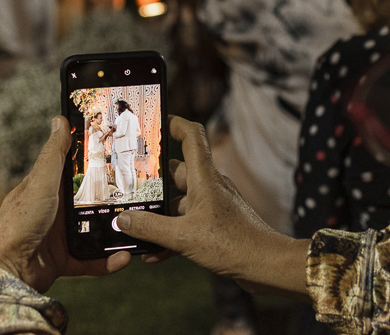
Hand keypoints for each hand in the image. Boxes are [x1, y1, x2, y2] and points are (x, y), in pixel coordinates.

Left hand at [0, 116, 130, 292]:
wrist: (6, 273)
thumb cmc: (17, 224)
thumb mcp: (40, 183)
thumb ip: (54, 155)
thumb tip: (60, 120)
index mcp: (46, 188)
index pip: (72, 170)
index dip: (93, 161)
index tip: (117, 154)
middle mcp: (53, 210)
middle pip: (88, 200)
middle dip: (111, 199)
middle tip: (137, 192)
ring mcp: (59, 236)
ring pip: (94, 230)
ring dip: (114, 231)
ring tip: (135, 227)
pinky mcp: (64, 259)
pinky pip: (91, 260)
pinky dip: (107, 261)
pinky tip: (123, 257)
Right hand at [115, 116, 309, 295]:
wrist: (266, 265)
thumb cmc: (232, 243)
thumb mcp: (183, 236)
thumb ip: (151, 228)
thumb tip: (123, 219)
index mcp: (204, 177)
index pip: (192, 136)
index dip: (174, 124)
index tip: (153, 123)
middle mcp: (209, 186)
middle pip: (177, 172)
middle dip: (152, 181)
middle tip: (126, 185)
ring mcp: (213, 205)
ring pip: (178, 202)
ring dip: (158, 215)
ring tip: (134, 226)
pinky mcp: (215, 225)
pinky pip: (186, 223)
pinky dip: (170, 234)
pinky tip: (154, 254)